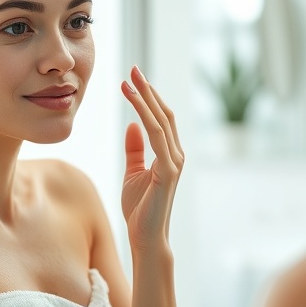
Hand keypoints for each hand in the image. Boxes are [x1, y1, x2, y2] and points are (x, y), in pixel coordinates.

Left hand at [120, 66, 184, 253]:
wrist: (145, 237)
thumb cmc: (140, 208)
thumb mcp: (133, 172)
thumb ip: (135, 149)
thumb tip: (132, 124)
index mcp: (170, 154)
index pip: (162, 118)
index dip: (149, 97)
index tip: (133, 79)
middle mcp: (176, 154)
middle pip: (164, 114)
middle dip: (148, 90)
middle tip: (132, 69)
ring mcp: (174, 161)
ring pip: (161, 121)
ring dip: (144, 98)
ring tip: (129, 80)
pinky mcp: (168, 170)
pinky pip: (156, 136)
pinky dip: (144, 117)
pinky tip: (133, 104)